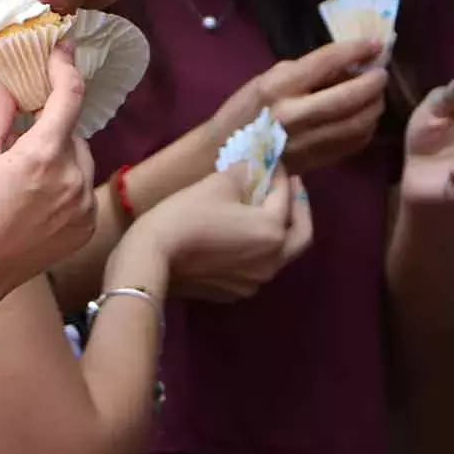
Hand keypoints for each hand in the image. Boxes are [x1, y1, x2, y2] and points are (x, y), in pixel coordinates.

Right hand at [0, 44, 96, 309]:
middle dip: (50, 130)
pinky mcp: (87, 227)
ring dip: (60, 158)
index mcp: (42, 156)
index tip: (63, 48)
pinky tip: (36, 201)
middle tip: (19, 145)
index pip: (68, 96)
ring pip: (80, 161)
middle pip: (72, 132)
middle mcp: (72, 179)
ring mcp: (84, 206)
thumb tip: (6, 81)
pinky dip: (67, 185)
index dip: (66, 67)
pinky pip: (83, 189)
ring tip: (25, 180)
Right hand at [132, 163, 312, 302]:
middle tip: (291, 188)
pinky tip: (241, 237)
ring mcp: (254, 281)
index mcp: (272, 230)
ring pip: (280, 254)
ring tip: (265, 211)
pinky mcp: (234, 292)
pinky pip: (257, 267)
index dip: (281, 174)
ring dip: (279, 231)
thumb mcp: (217, 184)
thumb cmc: (186, 215)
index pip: (285, 196)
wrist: (151, 258)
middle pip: (301, 234)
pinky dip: (258, 249)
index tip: (274, 161)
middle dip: (299, 208)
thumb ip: (243, 173)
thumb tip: (251, 168)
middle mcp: (272, 261)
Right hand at [211, 40, 388, 174]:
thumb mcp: (267, 80)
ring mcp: (308, 142)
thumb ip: (305, 72)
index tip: (375, 43)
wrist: (223, 157)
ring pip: (358, 122)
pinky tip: (364, 117)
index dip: (356, 50)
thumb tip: (348, 62)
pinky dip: (367, 127)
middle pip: (350, 97)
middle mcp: (294, 115)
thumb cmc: (244, 112)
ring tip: (375, 94)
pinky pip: (354, 143)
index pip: (326, 62)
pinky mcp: (316, 161)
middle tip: (381, 72)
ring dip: (374, 105)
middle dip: (374, 82)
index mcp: (277, 88)